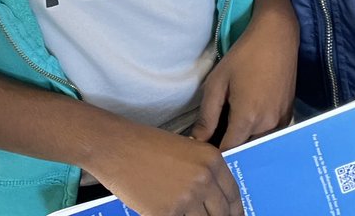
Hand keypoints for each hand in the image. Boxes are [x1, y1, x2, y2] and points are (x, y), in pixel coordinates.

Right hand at [89, 118, 241, 215]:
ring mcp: (186, 199)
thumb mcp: (187, 149)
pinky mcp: (166, 213)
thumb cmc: (149, 145)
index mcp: (212, 160)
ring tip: (187, 214)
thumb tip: (212, 197)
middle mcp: (204, 179)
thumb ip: (204, 171)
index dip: (235, 211)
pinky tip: (170, 215)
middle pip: (221, 213)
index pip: (233, 195)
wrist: (119, 147)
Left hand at [192, 0, 297, 150]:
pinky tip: (251, 115)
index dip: (216, 152)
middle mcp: (267, 125)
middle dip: (232, 148)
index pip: (229, 152)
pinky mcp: (289, 114)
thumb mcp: (218, 82)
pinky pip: (271, 133)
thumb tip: (198, 141)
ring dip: (247, 140)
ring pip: (260, 143)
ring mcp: (281, 120)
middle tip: (218, 132)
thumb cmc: (244, 56)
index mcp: (247, 118)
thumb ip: (207, 116)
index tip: (206, 146)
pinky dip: (260, 132)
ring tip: (233, 123)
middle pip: (246, 150)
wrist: (277, 36)